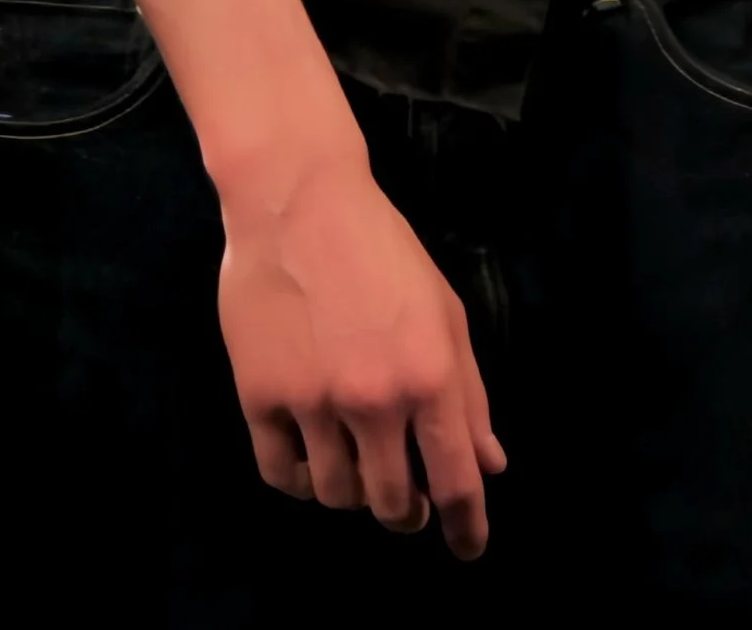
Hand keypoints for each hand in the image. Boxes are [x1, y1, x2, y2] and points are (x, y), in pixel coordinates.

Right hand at [219, 146, 505, 550]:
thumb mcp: (444, 312)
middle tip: (408, 501)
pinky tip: (312, 454)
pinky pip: (282, 474)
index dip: (467, 527)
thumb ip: (469, 394)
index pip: (457, 479)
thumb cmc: (383, 251)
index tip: (468, 549)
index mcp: (431, 376)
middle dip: (406, 512)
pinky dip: (300, 478)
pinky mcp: (260, 399)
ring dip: (352, 492)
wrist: (299, 202)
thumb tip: (491, 464)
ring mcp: (314, 403)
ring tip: (358, 461)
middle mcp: (375, 399)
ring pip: (336, 496)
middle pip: (392, 504)